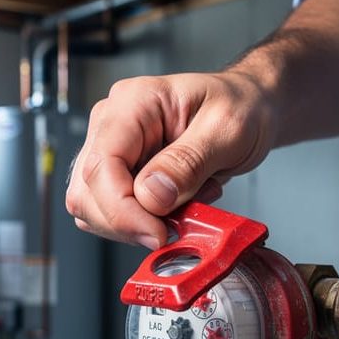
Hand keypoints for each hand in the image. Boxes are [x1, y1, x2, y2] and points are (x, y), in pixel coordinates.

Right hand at [65, 72, 275, 248]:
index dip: (122, 210)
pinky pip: (111, 213)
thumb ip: (188, 162)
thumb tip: (150, 196)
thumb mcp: (228, 129)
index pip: (101, 165)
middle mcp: (111, 125)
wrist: (250, 106)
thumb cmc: (241, 106)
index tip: (158, 233)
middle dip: (128, 223)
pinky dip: (140, 225)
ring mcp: (112, 151)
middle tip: (174, 227)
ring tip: (182, 208)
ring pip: (93, 208)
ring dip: (135, 225)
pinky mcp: (119, 174)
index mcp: (132, 104)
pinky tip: (173, 209)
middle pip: (88, 193)